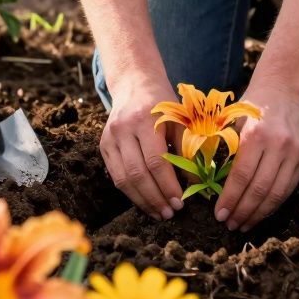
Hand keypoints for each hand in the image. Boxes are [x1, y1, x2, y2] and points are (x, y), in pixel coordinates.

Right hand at [101, 76, 184, 219]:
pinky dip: (131, 192)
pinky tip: (145, 202)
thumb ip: (188, 149)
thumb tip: (195, 183)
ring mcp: (110, 137)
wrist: (135, 84)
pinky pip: (116, 175)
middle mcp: (123, 128)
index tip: (180, 202)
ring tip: (159, 213)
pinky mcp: (103, 145)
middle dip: (155, 198)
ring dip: (142, 200)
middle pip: (137, 173)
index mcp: (146, 119)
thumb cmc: (164, 104)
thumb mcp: (181, 119)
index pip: (156, 161)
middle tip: (170, 213)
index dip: (168, 185)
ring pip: (123, 179)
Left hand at [215, 84, 298, 230]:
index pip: (241, 175)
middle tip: (230, 225)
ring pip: (277, 193)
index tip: (219, 215)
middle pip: (260, 188)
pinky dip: (274, 204)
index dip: (230, 199)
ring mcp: (295, 152)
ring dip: (259, 213)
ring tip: (244, 224)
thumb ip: (225, 151)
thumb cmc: (251, 107)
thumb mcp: (232, 121)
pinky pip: (289, 188)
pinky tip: (261, 212)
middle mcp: (278, 144)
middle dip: (243, 211)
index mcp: (256, 134)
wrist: (283, 90)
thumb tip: (209, 185)